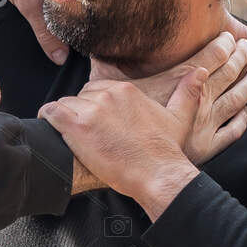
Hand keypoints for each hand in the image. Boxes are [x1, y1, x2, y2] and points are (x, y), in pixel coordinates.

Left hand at [39, 70, 206, 217]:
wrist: (157, 173)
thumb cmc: (165, 151)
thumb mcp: (179, 117)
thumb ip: (186, 93)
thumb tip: (198, 73)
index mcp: (126, 90)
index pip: (96, 88)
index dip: (93, 106)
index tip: (96, 122)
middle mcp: (107, 95)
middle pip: (79, 97)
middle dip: (79, 113)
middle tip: (85, 134)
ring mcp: (91, 110)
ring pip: (64, 105)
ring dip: (65, 120)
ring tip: (72, 137)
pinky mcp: (78, 127)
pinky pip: (51, 113)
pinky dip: (48, 120)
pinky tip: (52, 130)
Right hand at [94, 19, 246, 164]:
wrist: (133, 167)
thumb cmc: (118, 129)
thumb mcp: (107, 91)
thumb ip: (104, 69)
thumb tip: (94, 52)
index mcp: (177, 83)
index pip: (208, 57)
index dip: (222, 45)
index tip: (231, 36)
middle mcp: (198, 100)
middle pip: (227, 73)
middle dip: (240, 56)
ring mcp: (206, 124)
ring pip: (237, 98)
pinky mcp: (208, 146)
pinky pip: (234, 130)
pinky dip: (243, 119)